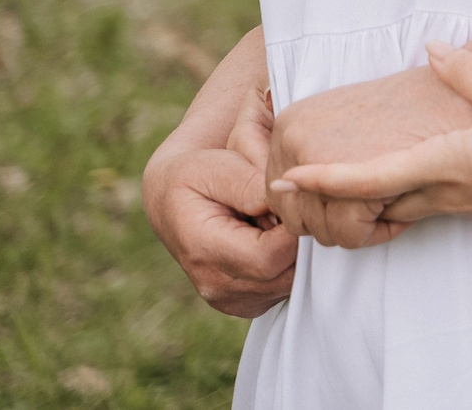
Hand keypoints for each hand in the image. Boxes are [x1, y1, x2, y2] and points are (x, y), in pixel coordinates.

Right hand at [142, 142, 296, 316]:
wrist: (172, 201)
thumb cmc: (195, 177)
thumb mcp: (214, 167)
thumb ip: (249, 185)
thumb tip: (281, 206)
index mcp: (204, 252)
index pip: (269, 257)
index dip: (293, 230)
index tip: (292, 202)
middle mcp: (216, 287)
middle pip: (287, 275)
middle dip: (299, 241)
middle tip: (285, 211)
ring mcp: (232, 300)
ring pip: (293, 284)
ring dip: (296, 254)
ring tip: (275, 224)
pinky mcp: (247, 304)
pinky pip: (287, 289)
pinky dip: (290, 265)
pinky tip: (274, 240)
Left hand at [274, 43, 471, 227]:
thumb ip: (470, 71)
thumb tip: (430, 48)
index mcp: (443, 165)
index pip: (367, 180)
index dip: (322, 181)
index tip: (284, 180)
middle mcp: (442, 192)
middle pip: (366, 208)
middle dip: (324, 202)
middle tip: (288, 185)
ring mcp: (457, 205)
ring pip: (388, 213)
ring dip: (355, 205)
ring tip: (328, 184)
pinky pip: (414, 211)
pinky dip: (387, 204)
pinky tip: (390, 184)